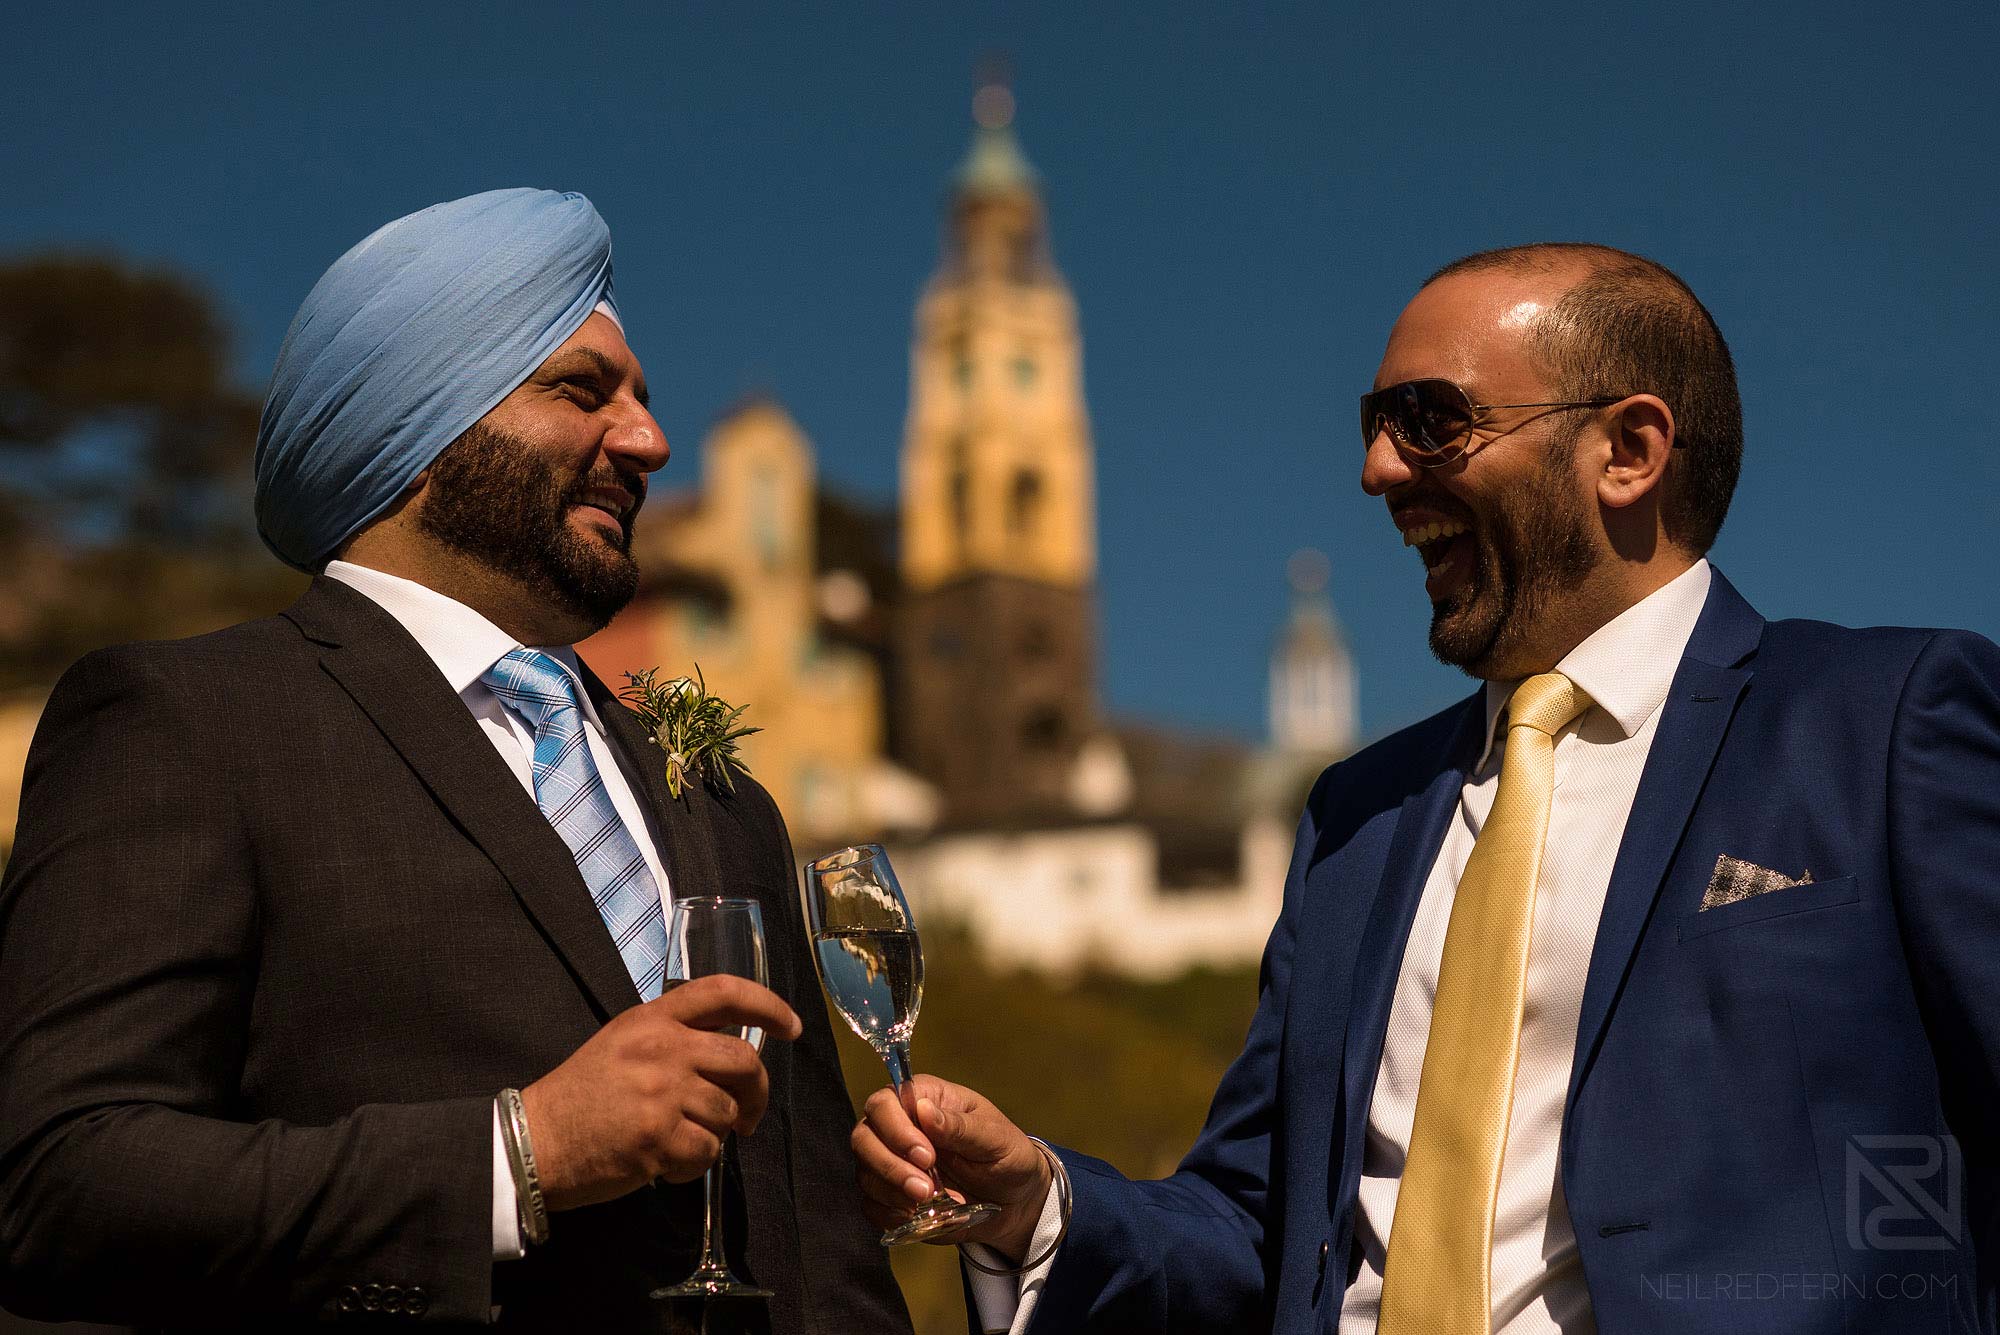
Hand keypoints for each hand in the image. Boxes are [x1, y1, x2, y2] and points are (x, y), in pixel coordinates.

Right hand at [521, 975, 801, 1209]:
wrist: (535, 1139)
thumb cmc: (582, 1095)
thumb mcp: (624, 1042)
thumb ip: (673, 1038)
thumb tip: (730, 1059)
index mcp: (653, 1019)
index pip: (723, 992)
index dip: (767, 1005)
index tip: (791, 1026)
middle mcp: (662, 1048)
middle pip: (744, 1062)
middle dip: (757, 1093)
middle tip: (747, 1116)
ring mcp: (662, 1092)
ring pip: (727, 1114)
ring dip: (714, 1135)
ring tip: (680, 1139)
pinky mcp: (658, 1137)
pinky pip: (707, 1153)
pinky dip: (693, 1164)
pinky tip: (666, 1162)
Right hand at [852, 1075, 1050, 1260]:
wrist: (1016, 1201)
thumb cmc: (1007, 1156)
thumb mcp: (995, 1139)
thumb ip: (960, 1126)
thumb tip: (924, 1109)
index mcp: (924, 1099)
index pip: (885, 1102)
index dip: (897, 1129)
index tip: (928, 1157)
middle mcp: (899, 1127)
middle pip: (863, 1137)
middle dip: (890, 1165)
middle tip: (925, 1189)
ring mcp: (891, 1162)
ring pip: (864, 1172)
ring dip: (890, 1191)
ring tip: (927, 1203)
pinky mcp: (892, 1195)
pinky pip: (871, 1204)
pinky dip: (888, 1213)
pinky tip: (914, 1217)